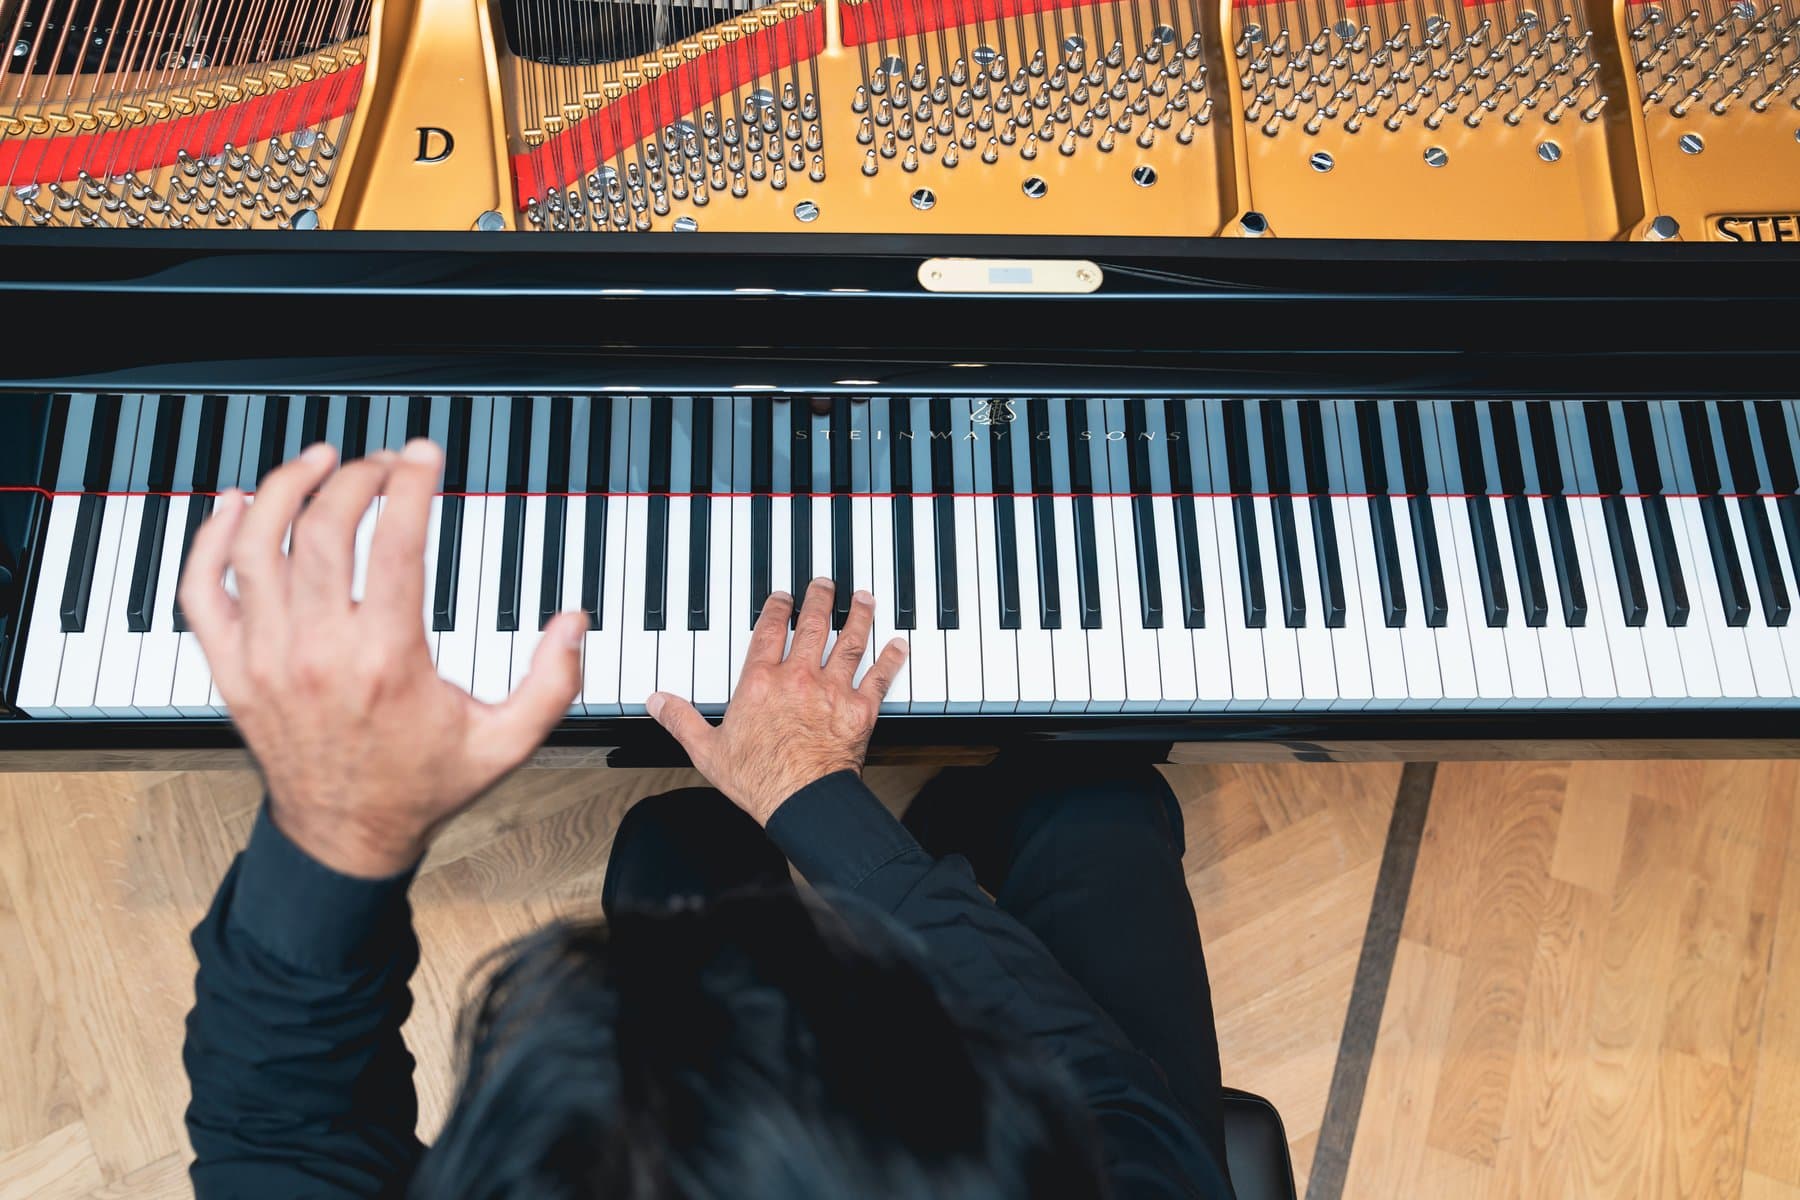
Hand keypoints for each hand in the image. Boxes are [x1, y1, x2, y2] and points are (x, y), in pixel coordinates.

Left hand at [179, 440, 589, 876]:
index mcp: (387, 661)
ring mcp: (265, 659)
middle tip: (379, 463)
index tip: (422, 457)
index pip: (395, 543)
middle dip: (354, 478)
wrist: (345, 840)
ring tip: (315, 462)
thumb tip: (573, 621)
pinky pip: (203, 590)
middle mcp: (318, 653)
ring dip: (283, 490)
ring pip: (256, 546)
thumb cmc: (421, 787)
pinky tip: (235, 505)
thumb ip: (552, 682)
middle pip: (324, 530)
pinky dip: (210, 538)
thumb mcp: (507, 742)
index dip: (410, 485)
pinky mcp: (232, 669)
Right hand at [646, 578, 906, 824]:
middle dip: (821, 599)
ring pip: (850, 642)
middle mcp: (799, 678)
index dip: (777, 609)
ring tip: (864, 598)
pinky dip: (891, 660)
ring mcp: (833, 691)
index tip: (783, 597)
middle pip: (814, 626)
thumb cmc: (758, 779)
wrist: (801, 801)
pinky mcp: (860, 710)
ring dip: (859, 617)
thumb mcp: (707, 750)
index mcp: (761, 682)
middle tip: (826, 583)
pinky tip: (899, 645)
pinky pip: (880, 678)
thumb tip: (657, 701)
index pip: (769, 631)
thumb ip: (681, 719)